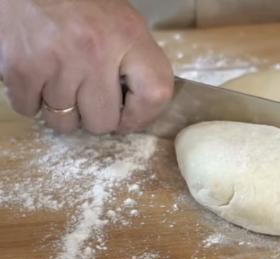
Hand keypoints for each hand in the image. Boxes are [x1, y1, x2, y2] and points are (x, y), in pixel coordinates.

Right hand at [0, 0, 172, 133]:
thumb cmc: (80, 1)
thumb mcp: (121, 21)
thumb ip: (135, 61)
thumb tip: (139, 107)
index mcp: (128, 36)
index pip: (155, 94)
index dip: (142, 116)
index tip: (129, 116)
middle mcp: (95, 51)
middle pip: (103, 121)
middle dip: (95, 116)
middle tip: (88, 96)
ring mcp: (56, 61)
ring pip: (64, 122)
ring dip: (62, 110)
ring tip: (61, 82)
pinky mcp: (20, 68)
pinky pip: (29, 109)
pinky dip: (31, 100)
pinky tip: (38, 77)